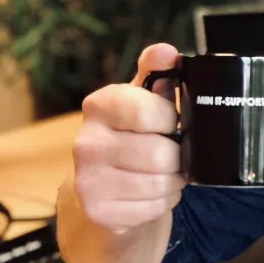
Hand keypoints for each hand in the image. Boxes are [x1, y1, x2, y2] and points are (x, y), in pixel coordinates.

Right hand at [71, 43, 184, 233]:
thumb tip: (166, 51)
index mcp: (100, 106)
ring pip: (160, 183)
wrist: (102, 189)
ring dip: (173, 181)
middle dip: (177, 157)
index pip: (151, 111)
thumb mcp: (142, 100)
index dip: (171, 120)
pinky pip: (154, 208)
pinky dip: (163, 202)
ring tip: (163, 173)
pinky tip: (150, 193)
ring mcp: (87, 180)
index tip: (170, 122)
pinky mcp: (98, 211)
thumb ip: (156, 73)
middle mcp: (86, 142)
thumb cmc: (130, 135)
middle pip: (161, 154)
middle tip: (172, 154)